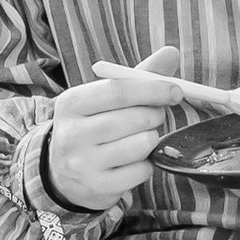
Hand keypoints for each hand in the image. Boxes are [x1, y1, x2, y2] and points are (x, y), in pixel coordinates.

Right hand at [46, 44, 185, 212]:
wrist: (63, 174)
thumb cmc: (93, 127)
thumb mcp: (104, 99)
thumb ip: (137, 76)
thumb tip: (172, 52)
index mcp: (71, 103)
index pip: (118, 90)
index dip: (152, 89)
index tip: (176, 91)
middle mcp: (72, 134)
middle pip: (133, 118)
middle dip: (155, 115)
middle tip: (155, 116)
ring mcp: (83, 164)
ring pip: (142, 144)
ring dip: (151, 140)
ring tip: (139, 139)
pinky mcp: (98, 187)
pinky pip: (142, 170)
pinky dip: (146, 164)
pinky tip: (132, 161)